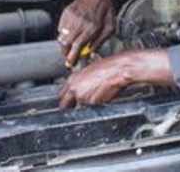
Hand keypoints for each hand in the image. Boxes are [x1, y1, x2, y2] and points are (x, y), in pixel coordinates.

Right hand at [57, 0, 114, 65]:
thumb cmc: (106, 10)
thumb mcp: (109, 28)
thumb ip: (100, 42)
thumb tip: (91, 53)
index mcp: (92, 28)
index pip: (77, 46)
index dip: (72, 57)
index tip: (69, 64)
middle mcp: (80, 23)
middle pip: (65, 43)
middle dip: (65, 52)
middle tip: (68, 55)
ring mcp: (72, 17)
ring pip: (61, 36)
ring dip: (64, 43)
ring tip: (71, 42)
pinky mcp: (67, 12)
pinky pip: (60, 27)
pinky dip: (63, 32)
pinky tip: (72, 31)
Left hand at [59, 50, 173, 107]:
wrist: (118, 70)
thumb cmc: (108, 68)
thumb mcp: (89, 72)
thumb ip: (80, 82)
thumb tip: (78, 89)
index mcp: (72, 79)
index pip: (62, 95)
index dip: (67, 100)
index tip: (71, 102)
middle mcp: (73, 87)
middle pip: (64, 105)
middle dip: (71, 107)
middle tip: (78, 106)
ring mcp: (81, 96)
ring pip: (76, 109)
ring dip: (82, 108)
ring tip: (93, 100)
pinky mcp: (90, 103)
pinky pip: (88, 111)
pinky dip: (92, 108)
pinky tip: (99, 100)